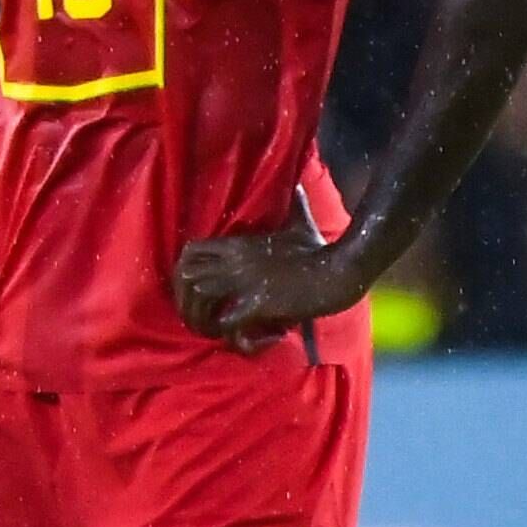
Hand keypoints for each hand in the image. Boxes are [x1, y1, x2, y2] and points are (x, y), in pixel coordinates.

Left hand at [173, 210, 369, 348]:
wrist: (342, 269)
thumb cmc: (322, 250)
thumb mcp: (302, 223)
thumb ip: (295, 204)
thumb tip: (300, 184)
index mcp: (238, 245)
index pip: (189, 251)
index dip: (184, 275)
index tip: (195, 291)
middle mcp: (236, 262)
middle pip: (185, 278)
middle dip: (186, 304)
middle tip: (203, 319)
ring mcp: (246, 282)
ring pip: (199, 301)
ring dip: (203, 322)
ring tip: (221, 333)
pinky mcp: (259, 304)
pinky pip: (229, 326)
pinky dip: (234, 339)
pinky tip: (250, 342)